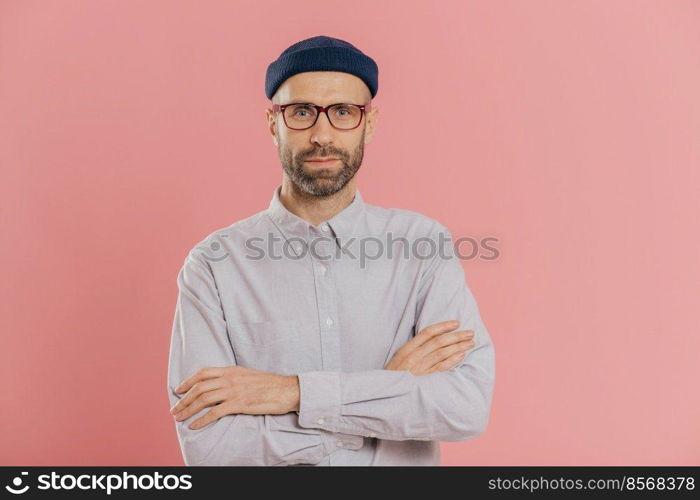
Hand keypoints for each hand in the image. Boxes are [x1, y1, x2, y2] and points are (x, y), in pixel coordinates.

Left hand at [169, 366, 299, 429]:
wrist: (287, 390)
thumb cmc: (270, 385)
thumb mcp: (248, 375)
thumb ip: (233, 378)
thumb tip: (219, 385)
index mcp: (231, 370)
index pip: (203, 373)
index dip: (187, 381)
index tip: (178, 390)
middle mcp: (230, 378)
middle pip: (199, 387)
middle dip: (183, 399)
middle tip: (174, 409)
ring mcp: (234, 391)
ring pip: (203, 399)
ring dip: (188, 409)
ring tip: (179, 418)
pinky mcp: (240, 404)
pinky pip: (215, 412)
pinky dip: (201, 420)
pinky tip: (194, 425)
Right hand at [385, 320, 474, 374]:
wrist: (385, 394)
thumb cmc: (392, 376)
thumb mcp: (398, 358)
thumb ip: (413, 349)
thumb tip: (432, 339)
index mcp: (406, 349)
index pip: (428, 332)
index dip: (444, 326)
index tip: (456, 323)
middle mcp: (414, 357)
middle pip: (439, 342)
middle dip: (457, 336)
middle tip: (470, 333)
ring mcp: (420, 369)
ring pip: (443, 353)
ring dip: (459, 347)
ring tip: (471, 343)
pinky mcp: (425, 381)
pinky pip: (442, 368)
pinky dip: (453, 360)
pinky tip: (462, 355)